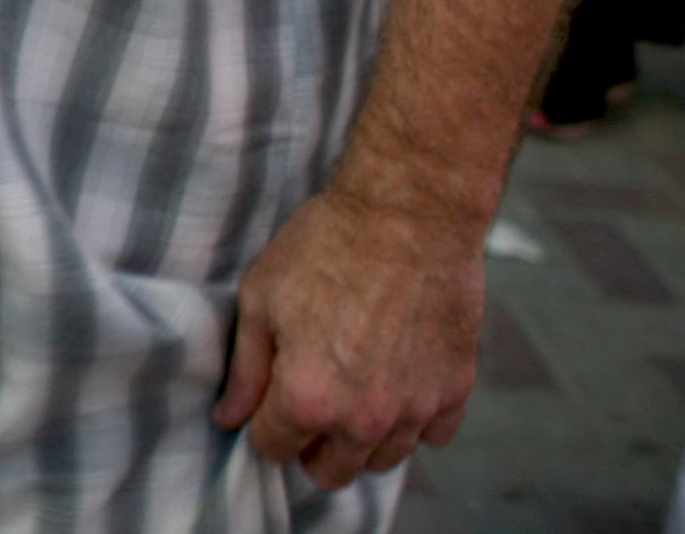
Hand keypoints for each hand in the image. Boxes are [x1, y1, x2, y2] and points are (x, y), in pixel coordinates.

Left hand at [214, 182, 484, 490]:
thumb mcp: (262, 297)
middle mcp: (364, 419)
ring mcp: (414, 409)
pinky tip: (397, 378)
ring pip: (382, 460)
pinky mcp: (455, 390)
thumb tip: (229, 418)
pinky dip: (414, 419)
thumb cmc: (326, 246)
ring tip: (353, 386)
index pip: (273, 448)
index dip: (263, 422)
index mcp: (307, 399)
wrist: (408, 213)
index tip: (269, 394)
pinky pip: (432, 435)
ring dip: (362, 437)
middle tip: (310, 397)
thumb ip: (245, 369)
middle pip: (330, 471)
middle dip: (311, 444)